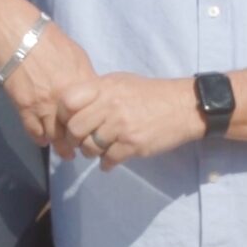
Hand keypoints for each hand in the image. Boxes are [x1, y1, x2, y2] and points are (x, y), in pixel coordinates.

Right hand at [3, 22, 96, 155]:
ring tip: (64, 150)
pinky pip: (33, 131)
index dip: (96, 128)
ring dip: (59, 145)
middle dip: (78, 143)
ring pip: (54, 136)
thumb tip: (91, 93)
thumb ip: (85, 78)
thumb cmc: (51, 40)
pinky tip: (44, 140)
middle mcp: (64, 99)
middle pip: (75, 131)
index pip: (93, 116)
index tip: (96, 134)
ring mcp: (43, 105)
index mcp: (81, 85)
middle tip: (80, 149)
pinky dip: (40, 139)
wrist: (18, 35)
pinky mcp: (24, 107)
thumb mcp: (78, 56)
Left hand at [58, 74, 203, 169]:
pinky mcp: (133, 145)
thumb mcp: (120, 82)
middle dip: (74, 139)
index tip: (68, 121)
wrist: (183, 106)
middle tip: (80, 142)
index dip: (63, 115)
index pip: (68, 101)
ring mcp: (121, 126)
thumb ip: (96, 92)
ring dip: (90, 153)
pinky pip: (108, 160)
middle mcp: (110, 105)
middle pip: (75, 129)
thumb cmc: (149, 94)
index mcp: (105, 87)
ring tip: (98, 150)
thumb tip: (71, 106)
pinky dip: (106, 163)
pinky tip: (110, 160)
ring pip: (89, 147)